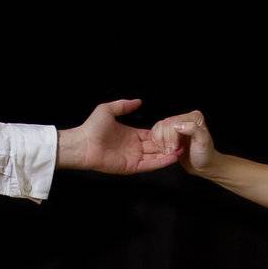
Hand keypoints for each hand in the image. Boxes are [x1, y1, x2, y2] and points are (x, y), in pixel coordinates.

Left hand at [56, 98, 179, 174]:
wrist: (82, 143)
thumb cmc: (92, 127)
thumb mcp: (108, 110)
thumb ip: (124, 106)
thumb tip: (138, 101)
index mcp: (132, 135)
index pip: (152, 135)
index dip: (163, 134)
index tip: (175, 130)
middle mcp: (135, 147)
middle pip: (156, 147)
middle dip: (169, 144)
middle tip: (184, 141)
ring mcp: (134, 157)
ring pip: (156, 156)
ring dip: (168, 154)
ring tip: (182, 150)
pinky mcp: (132, 167)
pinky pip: (149, 165)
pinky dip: (161, 162)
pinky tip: (172, 157)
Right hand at [149, 110, 215, 174]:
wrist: (203, 165)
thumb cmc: (204, 155)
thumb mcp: (203, 142)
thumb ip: (193, 129)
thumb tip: (178, 125)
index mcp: (193, 117)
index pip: (173, 123)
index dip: (170, 137)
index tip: (174, 150)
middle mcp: (184, 118)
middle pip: (164, 125)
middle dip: (165, 141)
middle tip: (172, 152)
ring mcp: (176, 125)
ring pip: (158, 128)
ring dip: (160, 142)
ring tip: (169, 151)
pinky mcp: (169, 133)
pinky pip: (156, 133)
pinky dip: (157, 143)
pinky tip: (165, 150)